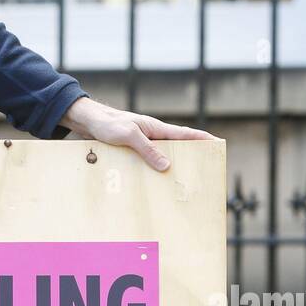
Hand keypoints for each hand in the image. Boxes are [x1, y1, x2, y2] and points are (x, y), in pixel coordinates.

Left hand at [61, 97, 215, 171]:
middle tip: (200, 171)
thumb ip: (147, 150)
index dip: (201, 139)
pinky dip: (150, 171)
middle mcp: (151, 136)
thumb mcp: (129, 136)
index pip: (184, 134)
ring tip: (177, 184)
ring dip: (167, 168)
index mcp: (156, 128)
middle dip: (188, 158)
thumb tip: (166, 166)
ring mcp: (141, 143)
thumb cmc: (108, 124)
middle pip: (175, 148)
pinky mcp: (130, 151)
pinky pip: (144, 162)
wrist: (88, 122)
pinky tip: (150, 184)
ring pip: (159, 157)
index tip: (217, 144)